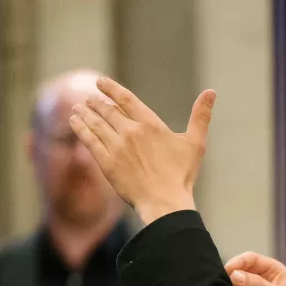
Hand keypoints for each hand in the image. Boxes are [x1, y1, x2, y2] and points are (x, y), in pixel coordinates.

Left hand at [71, 77, 214, 223]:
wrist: (165, 203)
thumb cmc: (182, 176)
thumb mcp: (195, 143)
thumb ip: (201, 116)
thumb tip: (212, 92)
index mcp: (151, 124)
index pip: (126, 100)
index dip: (111, 89)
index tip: (101, 82)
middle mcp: (131, 132)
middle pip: (108, 111)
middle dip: (96, 102)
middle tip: (88, 98)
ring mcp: (117, 147)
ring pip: (96, 124)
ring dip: (85, 113)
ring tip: (77, 108)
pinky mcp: (107, 163)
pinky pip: (89, 141)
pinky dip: (80, 129)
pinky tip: (74, 122)